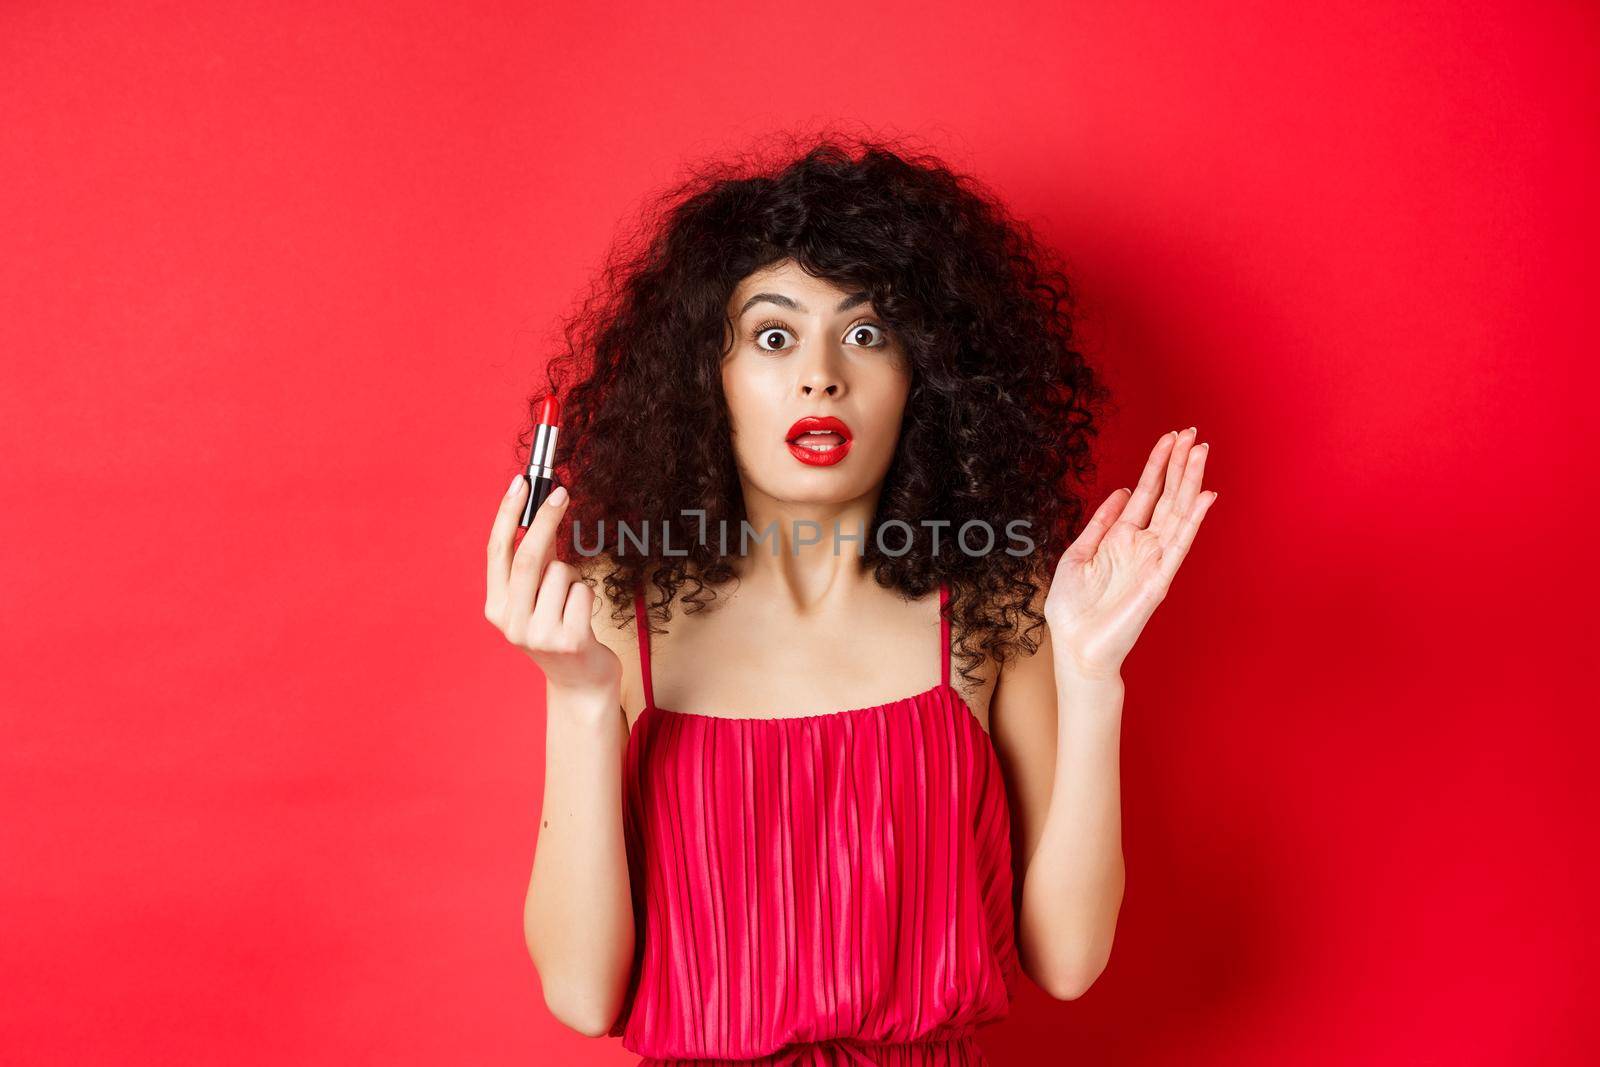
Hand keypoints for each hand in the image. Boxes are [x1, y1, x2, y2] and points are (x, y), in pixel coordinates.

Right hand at [485, 477, 620, 696]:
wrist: (580, 683)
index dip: (507, 514)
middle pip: (528, 556)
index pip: (496, 552)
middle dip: (546, 519)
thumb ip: (533, 562)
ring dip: (573, 575)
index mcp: (496, 608)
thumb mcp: (536, 598)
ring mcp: (538, 634)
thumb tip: (541, 507)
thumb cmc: (559, 629)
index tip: (522, 483)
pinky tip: (583, 617)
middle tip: (562, 493)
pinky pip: (583, 591)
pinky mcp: (569, 641)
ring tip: (572, 600)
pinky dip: (587, 595)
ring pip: (561, 572)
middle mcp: (511, 623)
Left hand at [1044, 427, 1216, 678]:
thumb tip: (1123, 491)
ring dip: (1190, 482)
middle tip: (1195, 433)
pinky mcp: (1158, 580)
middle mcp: (1142, 546)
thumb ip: (1100, 523)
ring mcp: (1153, 561)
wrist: (1076, 648)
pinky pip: (1179, 545)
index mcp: (1121, 538)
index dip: (1158, 464)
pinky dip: (1192, 520)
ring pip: (1178, 513)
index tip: (1172, 437)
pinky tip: (1204, 497)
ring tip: (1201, 452)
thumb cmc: (1074, 609)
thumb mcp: (1077, 555)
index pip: (1147, 493)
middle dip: (1180, 464)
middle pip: (1168, 496)